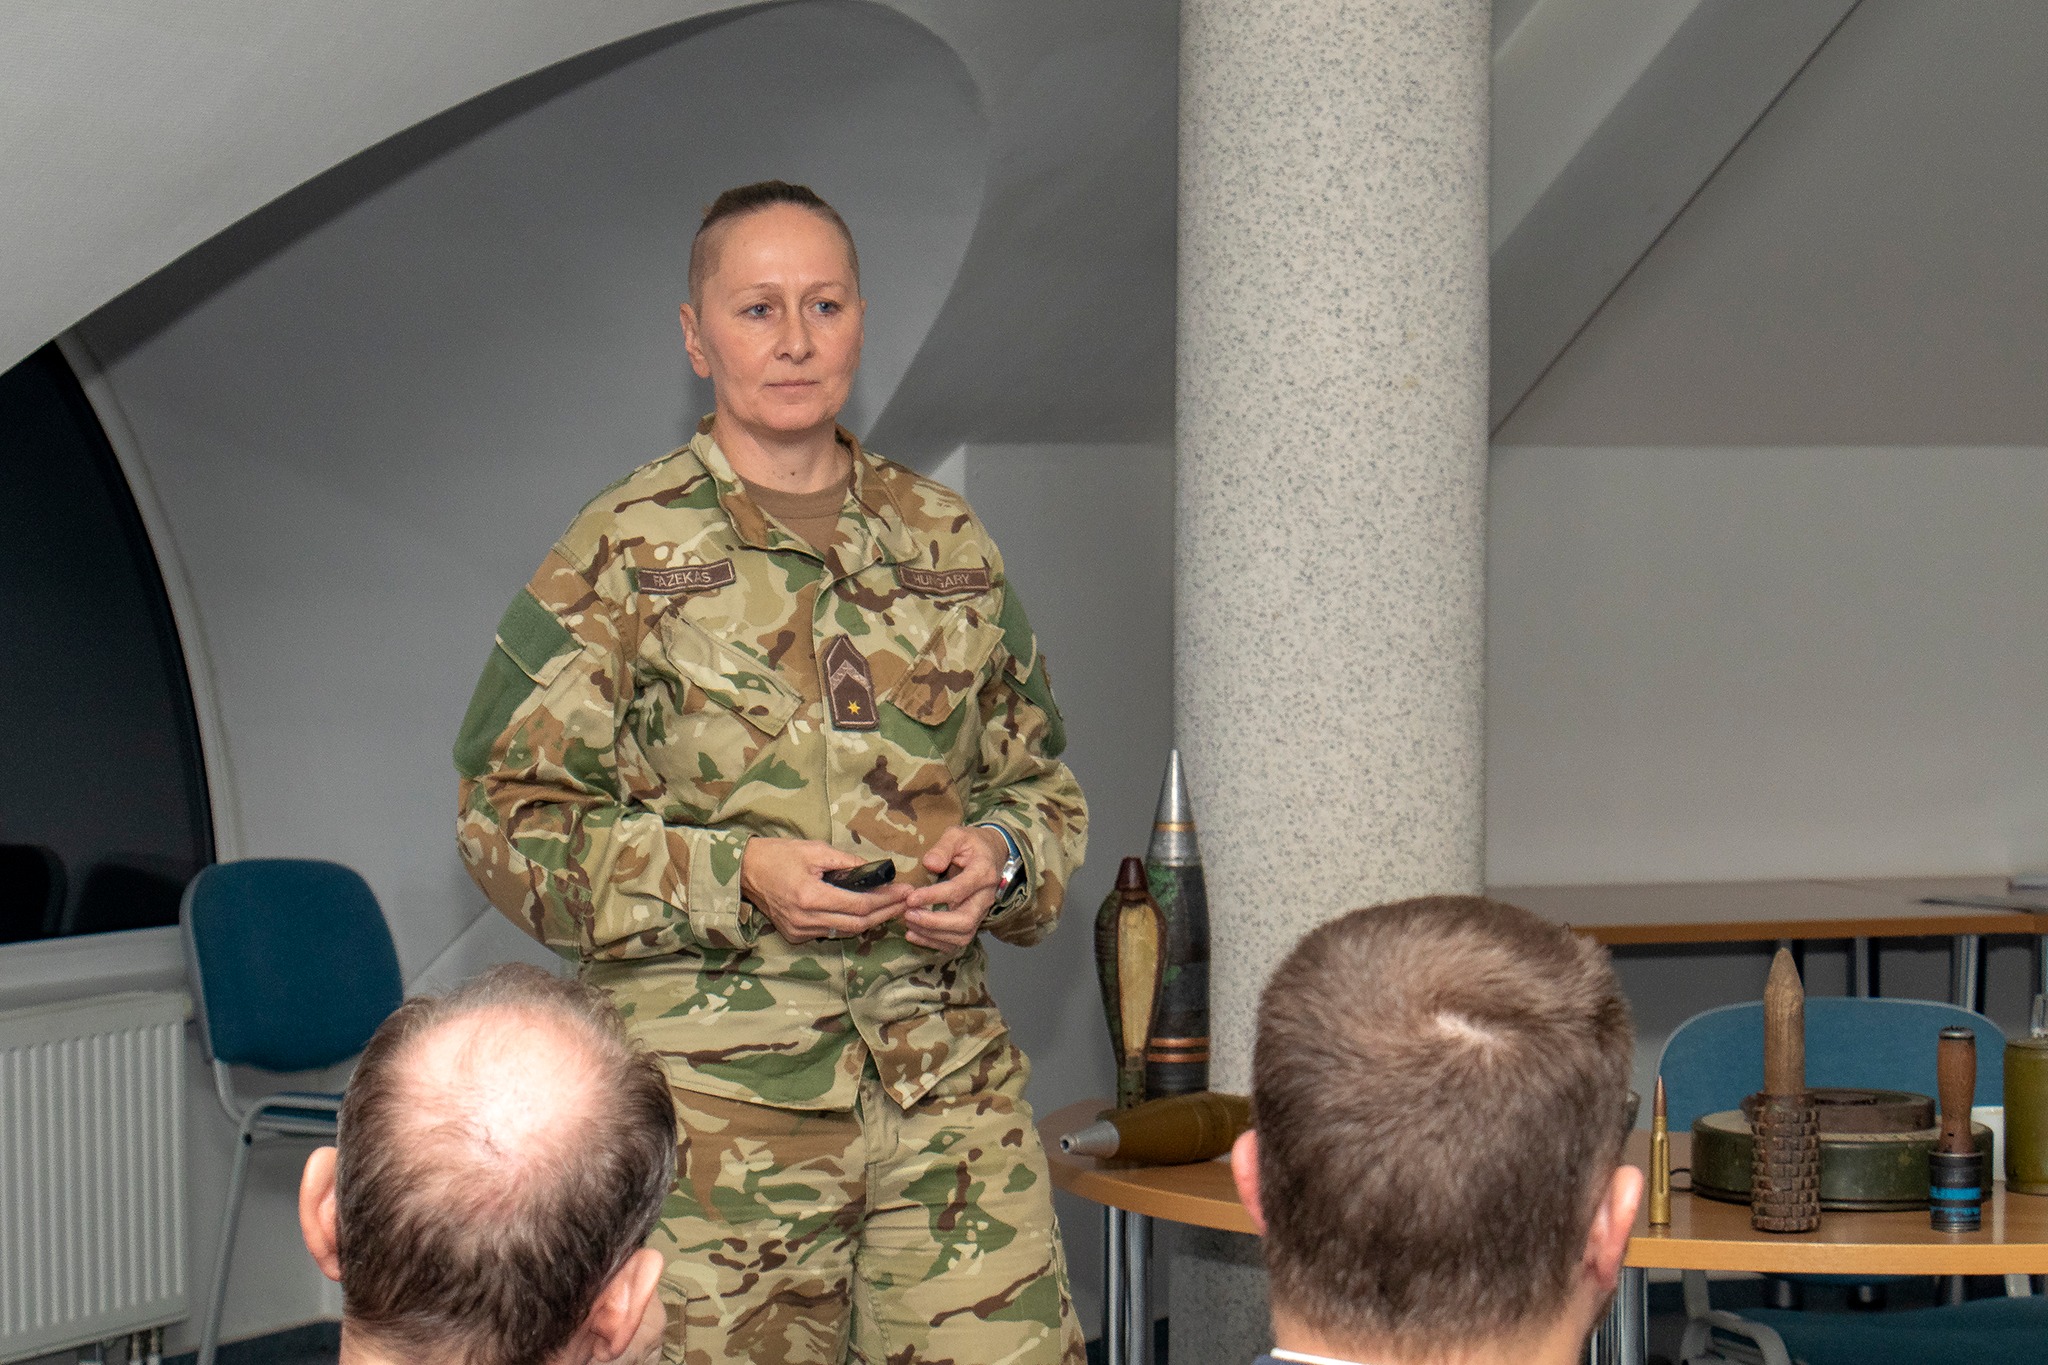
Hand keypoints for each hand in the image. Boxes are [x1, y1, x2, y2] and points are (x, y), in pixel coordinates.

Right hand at [741, 838, 907, 944]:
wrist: (745, 872)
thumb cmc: (779, 855)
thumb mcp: (815, 851)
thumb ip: (847, 862)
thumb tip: (875, 870)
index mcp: (811, 896)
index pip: (859, 905)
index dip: (886, 900)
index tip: (905, 891)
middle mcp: (806, 919)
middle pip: (858, 924)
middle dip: (886, 913)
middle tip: (905, 902)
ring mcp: (800, 931)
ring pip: (846, 931)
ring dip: (871, 920)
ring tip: (891, 906)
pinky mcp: (796, 936)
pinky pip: (831, 932)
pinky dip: (850, 923)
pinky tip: (864, 913)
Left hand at [901, 825, 1011, 952]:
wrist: (993, 854)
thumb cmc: (972, 844)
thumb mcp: (957, 835)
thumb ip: (943, 847)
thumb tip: (929, 864)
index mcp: (983, 873)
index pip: (959, 890)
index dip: (934, 897)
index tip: (911, 897)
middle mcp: (985, 897)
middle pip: (964, 921)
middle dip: (934, 922)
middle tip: (908, 914)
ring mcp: (981, 912)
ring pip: (962, 936)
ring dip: (933, 935)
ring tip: (908, 924)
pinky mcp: (973, 922)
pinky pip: (958, 942)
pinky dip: (935, 943)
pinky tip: (914, 935)